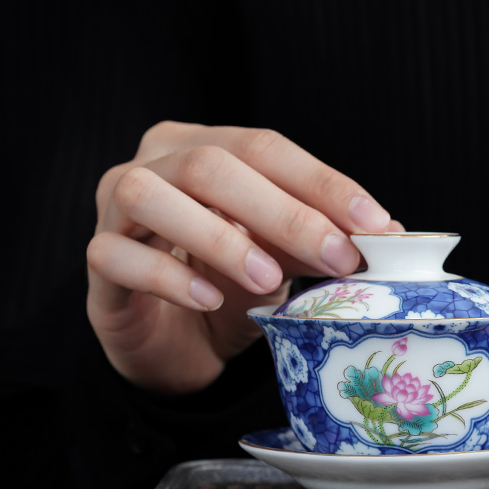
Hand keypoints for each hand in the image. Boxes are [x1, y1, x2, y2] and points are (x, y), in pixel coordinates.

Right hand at [87, 121, 399, 393]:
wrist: (173, 342)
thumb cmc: (227, 286)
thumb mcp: (281, 258)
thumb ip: (319, 238)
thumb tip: (391, 234)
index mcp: (201, 146)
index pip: (264, 148)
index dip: (321, 182)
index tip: (376, 222)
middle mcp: (152, 164)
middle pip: (212, 165)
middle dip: (284, 211)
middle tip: (338, 257)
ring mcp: (113, 210)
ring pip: (152, 197)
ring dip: (220, 237)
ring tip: (270, 280)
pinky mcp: (97, 262)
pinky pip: (117, 257)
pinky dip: (170, 277)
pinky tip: (210, 300)